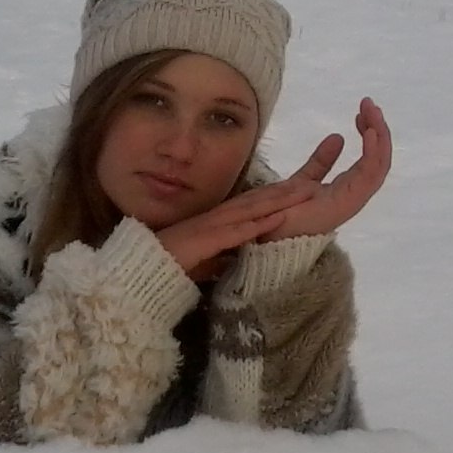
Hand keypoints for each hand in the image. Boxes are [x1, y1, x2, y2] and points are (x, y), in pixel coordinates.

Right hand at [156, 178, 317, 278]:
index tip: (297, 189)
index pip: (250, 205)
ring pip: (253, 209)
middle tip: (312, 182)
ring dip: (280, 199)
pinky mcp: (207, 239)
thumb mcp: (200, 262)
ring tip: (306, 191)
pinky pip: (239, 230)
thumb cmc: (167, 266)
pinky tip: (279, 215)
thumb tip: (232, 261)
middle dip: (285, 191)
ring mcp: (212, 226)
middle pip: (257, 200)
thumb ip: (217, 258)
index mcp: (215, 221)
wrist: (140, 270)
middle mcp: (217, 218)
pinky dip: (260, 222)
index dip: (274, 196)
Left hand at [262, 97, 391, 240]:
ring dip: (379, 136)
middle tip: (369, 104)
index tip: (361, 112)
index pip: (367, 162)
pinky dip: (374, 153)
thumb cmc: (275, 214)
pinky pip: (369, 176)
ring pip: (378, 166)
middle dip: (377, 130)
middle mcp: (350, 197)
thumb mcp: (301, 180)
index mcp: (342, 192)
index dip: (368, 136)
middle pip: (377, 161)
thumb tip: (337, 137)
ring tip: (372, 112)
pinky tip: (370, 132)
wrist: (259, 235)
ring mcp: (350, 201)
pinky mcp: (345, 203)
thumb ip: (320, 162)